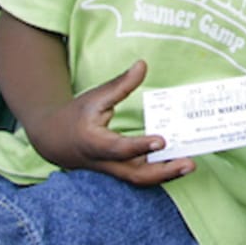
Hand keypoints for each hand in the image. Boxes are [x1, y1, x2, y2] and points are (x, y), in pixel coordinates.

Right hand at [21, 59, 195, 185]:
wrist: (55, 141)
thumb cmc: (76, 116)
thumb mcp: (95, 97)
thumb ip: (120, 85)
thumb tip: (143, 64)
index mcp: (95, 143)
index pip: (120, 148)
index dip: (140, 146)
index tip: (162, 140)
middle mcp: (106, 162)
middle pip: (135, 175)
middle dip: (163, 172)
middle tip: (189, 163)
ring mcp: (114, 170)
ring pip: (141, 179)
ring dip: (167, 175)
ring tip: (190, 164)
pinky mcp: (121, 172)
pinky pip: (143, 176)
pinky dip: (162, 172)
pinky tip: (181, 163)